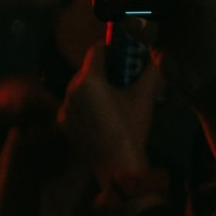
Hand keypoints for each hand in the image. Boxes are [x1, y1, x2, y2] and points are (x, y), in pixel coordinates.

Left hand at [59, 44, 158, 182]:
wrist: (118, 165)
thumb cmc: (132, 127)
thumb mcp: (144, 96)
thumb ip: (149, 71)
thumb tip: (154, 54)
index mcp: (89, 79)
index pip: (96, 51)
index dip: (111, 51)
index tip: (123, 57)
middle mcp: (70, 89)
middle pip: (87, 71)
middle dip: (103, 72)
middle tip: (122, 80)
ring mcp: (64, 107)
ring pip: (79, 88)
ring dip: (93, 89)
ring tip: (112, 100)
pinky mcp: (62, 123)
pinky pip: (73, 106)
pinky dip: (84, 107)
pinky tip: (100, 116)